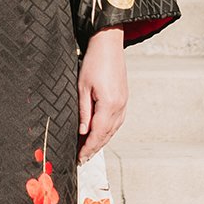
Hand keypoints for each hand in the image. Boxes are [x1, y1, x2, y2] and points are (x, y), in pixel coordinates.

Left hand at [78, 28, 126, 161]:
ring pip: (113, 129)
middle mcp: (119, 107)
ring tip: (89, 150)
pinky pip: (117, 121)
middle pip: (106, 134)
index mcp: (109, 105)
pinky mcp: (124, 99)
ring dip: (101, 141)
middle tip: (82, 159)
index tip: (79, 158)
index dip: (88, 148)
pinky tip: (100, 134)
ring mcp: (124, 103)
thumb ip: (84, 112)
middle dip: (94, 148)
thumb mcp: (82, 87)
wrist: (109, 45)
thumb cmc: (94, 62)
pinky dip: (108, 131)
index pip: (97, 134)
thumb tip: (83, 132)